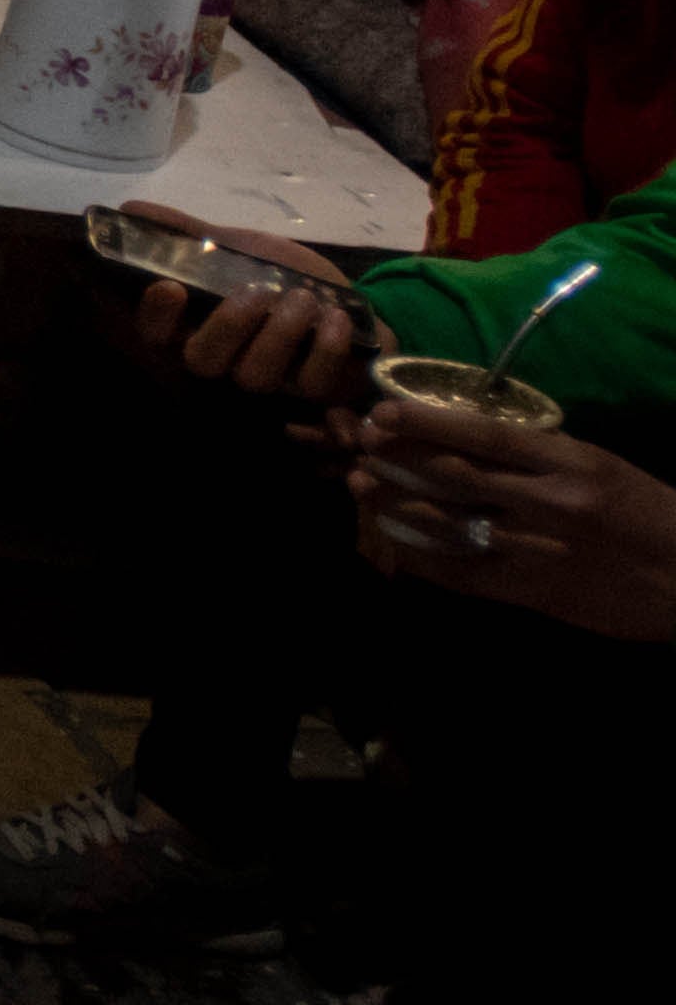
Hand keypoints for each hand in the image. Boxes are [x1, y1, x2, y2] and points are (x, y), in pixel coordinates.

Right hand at [121, 205, 363, 400]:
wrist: (344, 300)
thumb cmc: (280, 275)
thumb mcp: (236, 248)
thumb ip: (188, 233)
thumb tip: (130, 207)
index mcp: (194, 326)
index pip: (155, 336)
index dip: (155, 318)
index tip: (170, 287)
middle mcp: (223, 361)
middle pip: (202, 362)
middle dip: (229, 325)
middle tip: (259, 291)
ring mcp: (266, 381)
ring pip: (255, 375)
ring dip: (282, 332)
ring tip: (305, 297)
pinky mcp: (311, 390)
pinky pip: (311, 382)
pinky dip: (325, 348)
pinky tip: (334, 317)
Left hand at [344, 397, 675, 638]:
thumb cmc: (648, 514)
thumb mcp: (601, 468)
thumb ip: (541, 455)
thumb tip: (470, 436)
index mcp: (572, 463)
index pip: (487, 434)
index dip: (428, 422)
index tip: (383, 412)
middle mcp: (551, 502)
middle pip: (455, 475)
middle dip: (399, 459)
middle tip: (357, 444)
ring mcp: (539, 550)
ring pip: (449, 523)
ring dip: (396, 505)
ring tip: (360, 487)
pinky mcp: (533, 592)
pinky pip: (462, 574)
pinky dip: (423, 558)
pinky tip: (395, 544)